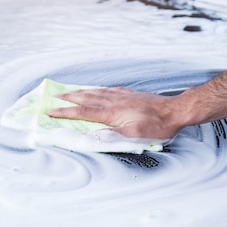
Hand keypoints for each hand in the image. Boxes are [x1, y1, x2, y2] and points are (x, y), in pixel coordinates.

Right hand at [47, 87, 184, 139]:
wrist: (175, 110)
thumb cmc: (158, 126)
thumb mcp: (137, 136)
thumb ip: (114, 136)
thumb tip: (92, 137)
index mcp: (113, 112)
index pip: (83, 112)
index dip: (65, 112)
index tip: (50, 111)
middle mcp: (114, 101)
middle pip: (86, 98)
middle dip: (68, 98)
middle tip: (53, 97)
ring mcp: (122, 96)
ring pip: (96, 92)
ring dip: (80, 92)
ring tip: (69, 91)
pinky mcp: (130, 94)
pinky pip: (108, 90)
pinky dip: (97, 89)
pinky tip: (97, 90)